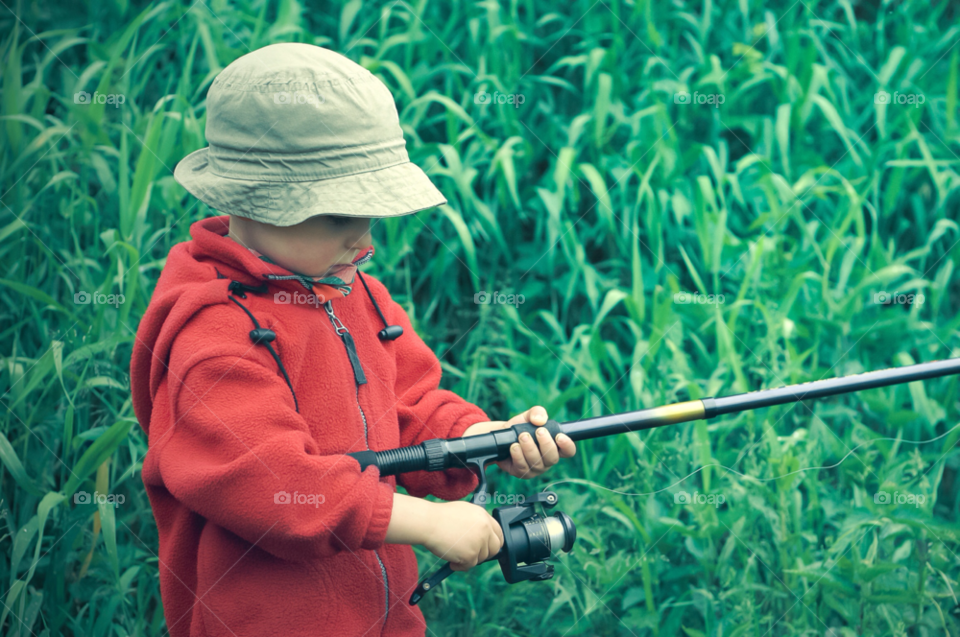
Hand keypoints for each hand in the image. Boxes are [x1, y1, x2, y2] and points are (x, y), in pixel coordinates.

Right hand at [423, 501, 503, 571]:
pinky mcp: (471, 555)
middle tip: (472, 554)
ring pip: (481, 558)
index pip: (499, 533)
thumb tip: (483, 536)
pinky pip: (469, 566)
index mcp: (484, 517)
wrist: (428, 523)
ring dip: (469, 559)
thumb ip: (477, 523)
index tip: (487, 547)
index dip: (493, 542)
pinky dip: (460, 566)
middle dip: (484, 553)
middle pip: (494, 548)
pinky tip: (451, 560)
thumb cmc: (440, 517)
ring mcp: (479, 542)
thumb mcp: (464, 513)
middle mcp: (485, 529)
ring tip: (455, 553)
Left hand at [462, 406, 576, 478]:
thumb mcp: (529, 416)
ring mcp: (535, 468)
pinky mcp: (522, 472)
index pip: (568, 451)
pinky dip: (518, 455)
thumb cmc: (520, 427)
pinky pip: (523, 467)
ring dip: (529, 448)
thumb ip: (537, 412)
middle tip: (538, 431)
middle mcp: (547, 459)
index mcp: (555, 446)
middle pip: (553, 458)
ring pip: (536, 463)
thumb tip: (540, 419)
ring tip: (522, 436)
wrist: (502, 436)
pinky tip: (514, 447)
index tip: (559, 436)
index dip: (567, 446)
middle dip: (546, 444)